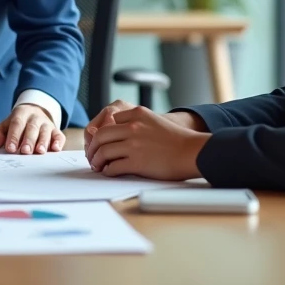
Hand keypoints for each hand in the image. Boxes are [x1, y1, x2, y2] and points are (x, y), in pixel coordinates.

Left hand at [0, 104, 63, 154]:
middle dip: (29, 140)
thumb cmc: (18, 122)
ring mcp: (47, 124)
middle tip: (25, 151)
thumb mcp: (7, 123)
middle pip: (32, 128)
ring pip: (46, 132)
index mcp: (21, 114)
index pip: (17, 124)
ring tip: (39, 151)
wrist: (35, 111)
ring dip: (43, 142)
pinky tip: (56, 149)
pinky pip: (59, 136)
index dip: (13, 136)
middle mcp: (35, 117)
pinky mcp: (56, 131)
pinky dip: (58, 142)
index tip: (10, 149)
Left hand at [85, 106, 209, 180]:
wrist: (192, 151)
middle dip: (93, 147)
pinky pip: (113, 167)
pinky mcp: (136, 162)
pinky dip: (107, 170)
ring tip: (97, 165)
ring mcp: (134, 144)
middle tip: (92, 155)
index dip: (102, 133)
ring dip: (97, 160)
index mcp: (138, 114)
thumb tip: (117, 136)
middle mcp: (133, 127)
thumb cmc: (177, 140)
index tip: (100, 142)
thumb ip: (136, 123)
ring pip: (103, 151)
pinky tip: (108, 172)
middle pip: (101, 135)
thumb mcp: (155, 121)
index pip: (110, 121)